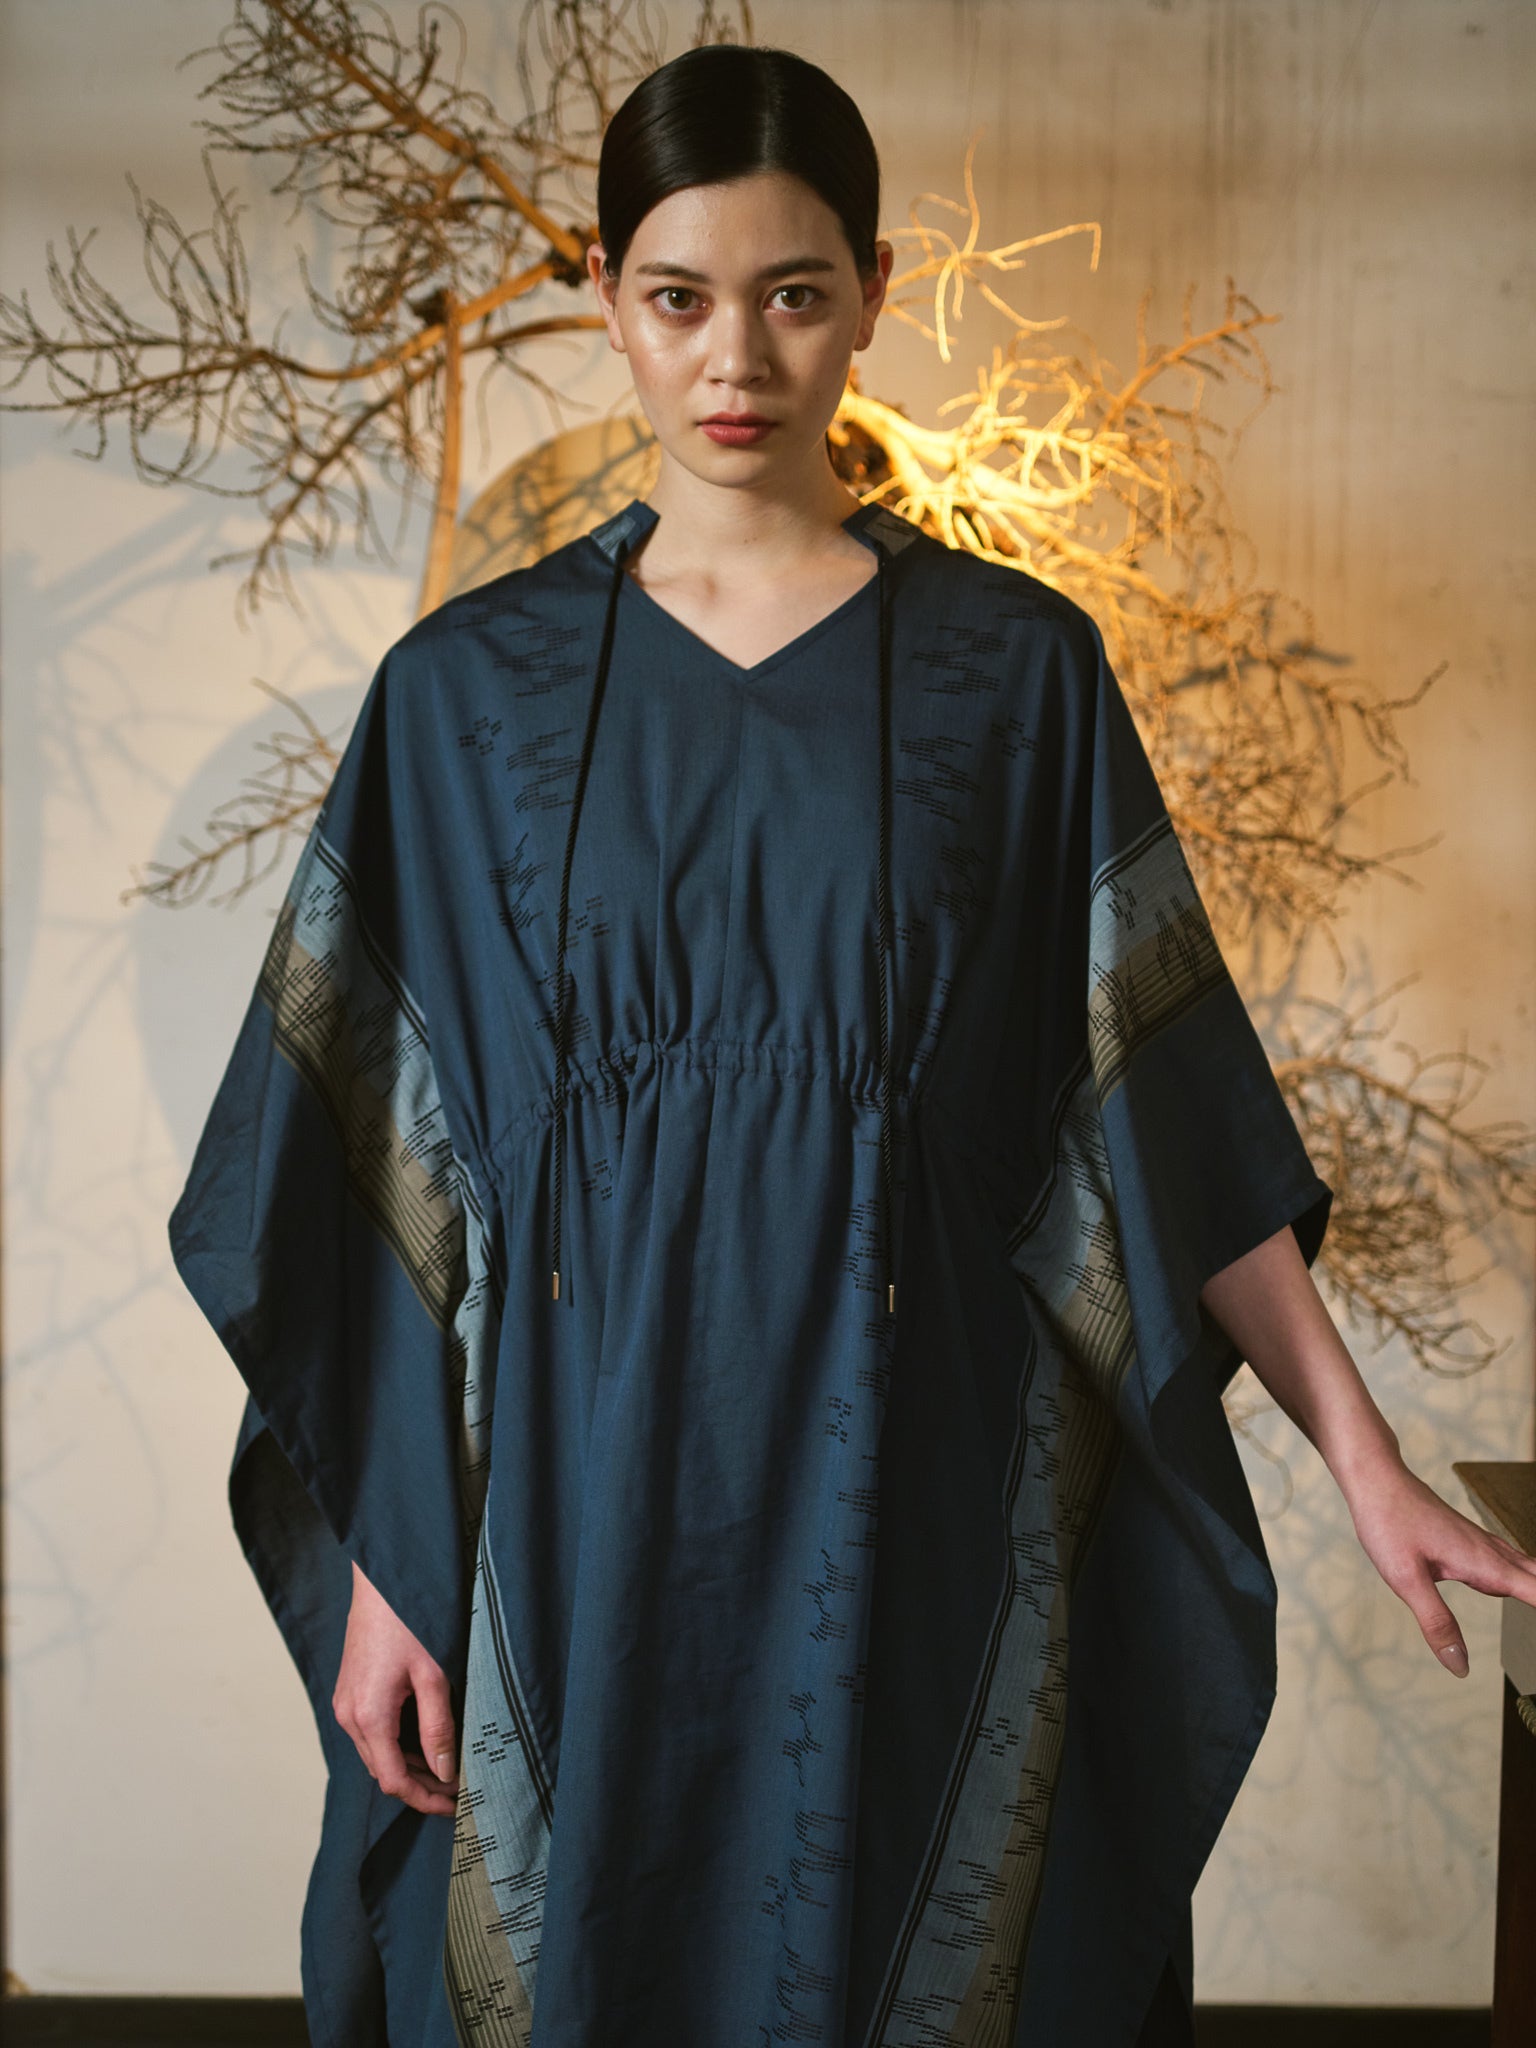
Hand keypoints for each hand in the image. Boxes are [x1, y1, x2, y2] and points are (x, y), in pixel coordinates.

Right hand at [332, 1561, 459, 1814]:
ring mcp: (344, 1704)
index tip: (453, 1806)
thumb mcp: (433, 1674)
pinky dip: (395, 1745)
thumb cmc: (408, 1619)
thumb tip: (444, 1772)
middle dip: (420, 1786)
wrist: (381, 1579)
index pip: (394, 1781)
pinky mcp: (348, 1692)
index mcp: (369, 1716)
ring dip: (408, 1766)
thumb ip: (438, 1726)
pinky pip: (370, 1733)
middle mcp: (349, 1716)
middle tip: (457, 1789)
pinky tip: (423, 1739)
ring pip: (375, 1754)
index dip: (424, 1800)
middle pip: (383, 1772)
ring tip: (445, 1767)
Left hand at [1334, 1442, 1535, 1677]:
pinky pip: (1511, 1562)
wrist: (1375, 1478)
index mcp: (1484, 1564)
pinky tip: (1523, 1580)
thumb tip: (1461, 1668)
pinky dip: (1528, 1576)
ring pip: (1528, 1568)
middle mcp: (1491, 1552)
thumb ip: (1436, 1623)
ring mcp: (1481, 1544)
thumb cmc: (1387, 1523)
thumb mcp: (1405, 1579)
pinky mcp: (1469, 1541)